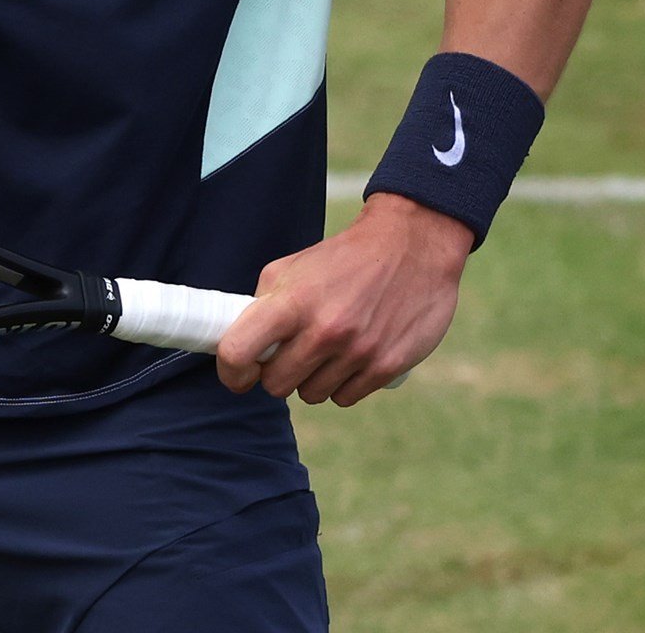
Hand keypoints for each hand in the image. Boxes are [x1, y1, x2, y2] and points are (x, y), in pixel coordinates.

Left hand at [216, 193, 469, 405]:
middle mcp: (324, 330)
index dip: (231, 372)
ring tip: (328, 348)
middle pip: (275, 385)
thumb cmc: (344, 258)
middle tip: (293, 352)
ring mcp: (357, 352)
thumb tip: (241, 344)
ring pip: (311, 394)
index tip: (240, 374)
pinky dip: (344, 384)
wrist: (413, 246)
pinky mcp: (386, 367)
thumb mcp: (294, 266)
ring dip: (313, 378)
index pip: (237, 352)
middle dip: (279, 372)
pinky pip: (344, 398)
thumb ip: (264, 304)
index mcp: (293, 301)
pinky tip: (352, 357)